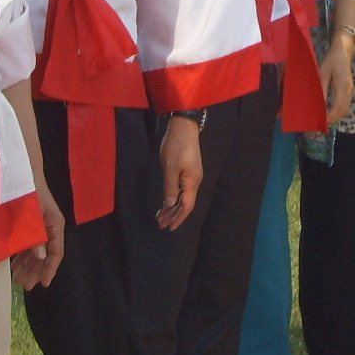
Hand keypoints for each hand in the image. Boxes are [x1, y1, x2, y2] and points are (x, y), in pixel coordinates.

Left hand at [10, 175, 65, 289]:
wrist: (23, 172)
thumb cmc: (29, 192)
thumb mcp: (32, 215)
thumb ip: (37, 237)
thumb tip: (42, 258)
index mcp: (55, 226)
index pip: (56, 253)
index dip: (50, 269)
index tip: (44, 284)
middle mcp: (51, 228)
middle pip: (47, 255)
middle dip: (36, 271)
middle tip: (26, 286)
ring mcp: (42, 226)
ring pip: (38, 251)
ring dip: (29, 266)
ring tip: (19, 280)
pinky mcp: (32, 224)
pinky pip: (30, 244)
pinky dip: (23, 256)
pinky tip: (15, 266)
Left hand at [157, 115, 203, 230]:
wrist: (184, 127)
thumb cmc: (176, 146)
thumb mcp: (170, 168)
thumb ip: (170, 188)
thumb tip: (170, 205)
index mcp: (192, 182)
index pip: (186, 206)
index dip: (177, 218)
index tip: (167, 227)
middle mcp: (194, 182)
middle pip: (185, 204)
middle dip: (173, 215)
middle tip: (160, 223)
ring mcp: (192, 176)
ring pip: (184, 198)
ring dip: (173, 208)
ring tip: (161, 215)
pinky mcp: (188, 171)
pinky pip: (182, 190)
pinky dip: (174, 198)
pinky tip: (167, 201)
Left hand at [319, 38, 354, 124]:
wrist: (343, 52)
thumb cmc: (331, 61)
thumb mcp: (323, 73)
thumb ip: (322, 89)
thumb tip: (320, 105)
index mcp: (343, 85)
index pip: (338, 106)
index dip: (331, 116)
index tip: (322, 121)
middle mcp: (349, 90)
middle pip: (343, 110)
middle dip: (333, 119)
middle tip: (321, 124)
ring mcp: (351, 90)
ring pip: (346, 109)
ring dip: (336, 116)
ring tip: (324, 120)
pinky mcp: (350, 90)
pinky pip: (345, 105)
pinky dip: (338, 111)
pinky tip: (329, 112)